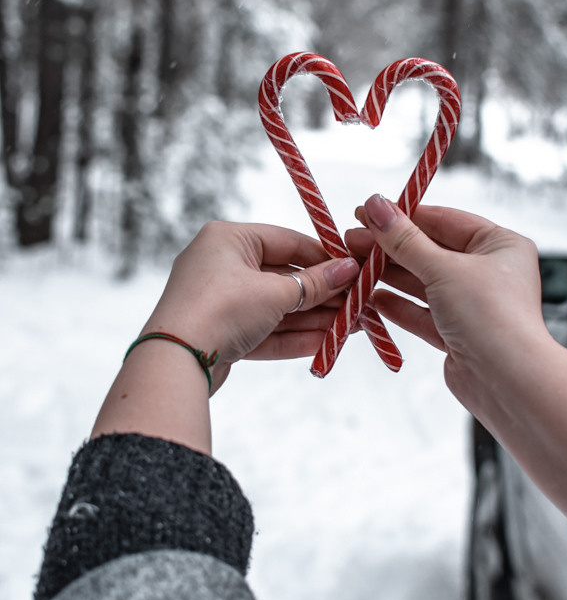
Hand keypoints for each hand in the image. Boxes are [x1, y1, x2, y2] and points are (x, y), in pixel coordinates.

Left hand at [92, 222, 358, 453]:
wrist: (175, 360)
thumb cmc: (221, 309)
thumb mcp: (274, 293)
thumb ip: (314, 284)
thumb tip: (349, 270)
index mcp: (229, 239)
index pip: (287, 241)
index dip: (323, 257)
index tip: (354, 270)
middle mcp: (221, 264)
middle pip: (284, 277)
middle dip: (322, 295)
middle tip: (358, 304)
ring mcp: (220, 301)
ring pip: (276, 308)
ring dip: (313, 319)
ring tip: (352, 326)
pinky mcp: (220, 333)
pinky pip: (264, 330)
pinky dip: (293, 336)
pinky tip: (326, 342)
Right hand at [347, 198, 544, 410]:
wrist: (509, 382)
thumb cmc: (491, 317)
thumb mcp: (443, 269)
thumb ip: (405, 240)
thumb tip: (378, 206)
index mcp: (500, 246)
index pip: (445, 220)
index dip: (404, 215)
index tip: (369, 211)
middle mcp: (489, 273)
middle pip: (431, 251)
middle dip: (390, 246)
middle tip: (352, 238)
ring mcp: (473, 305)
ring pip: (423, 283)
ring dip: (389, 275)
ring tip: (354, 266)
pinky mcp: (457, 335)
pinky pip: (422, 313)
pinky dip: (397, 305)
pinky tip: (371, 297)